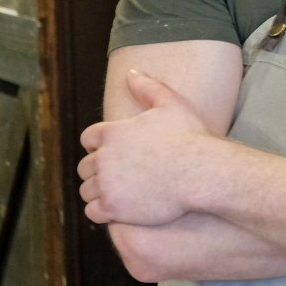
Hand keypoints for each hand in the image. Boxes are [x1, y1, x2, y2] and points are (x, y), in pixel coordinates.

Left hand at [77, 70, 214, 225]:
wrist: (201, 172)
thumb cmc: (190, 137)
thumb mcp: (171, 104)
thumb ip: (147, 87)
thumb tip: (131, 72)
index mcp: (112, 132)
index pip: (89, 139)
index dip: (100, 146)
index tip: (115, 153)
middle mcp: (103, 157)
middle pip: (85, 167)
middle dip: (98, 171)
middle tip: (119, 177)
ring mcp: (106, 184)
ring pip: (87, 190)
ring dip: (99, 192)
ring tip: (120, 195)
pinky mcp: (113, 207)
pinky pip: (93, 212)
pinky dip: (102, 212)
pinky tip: (120, 210)